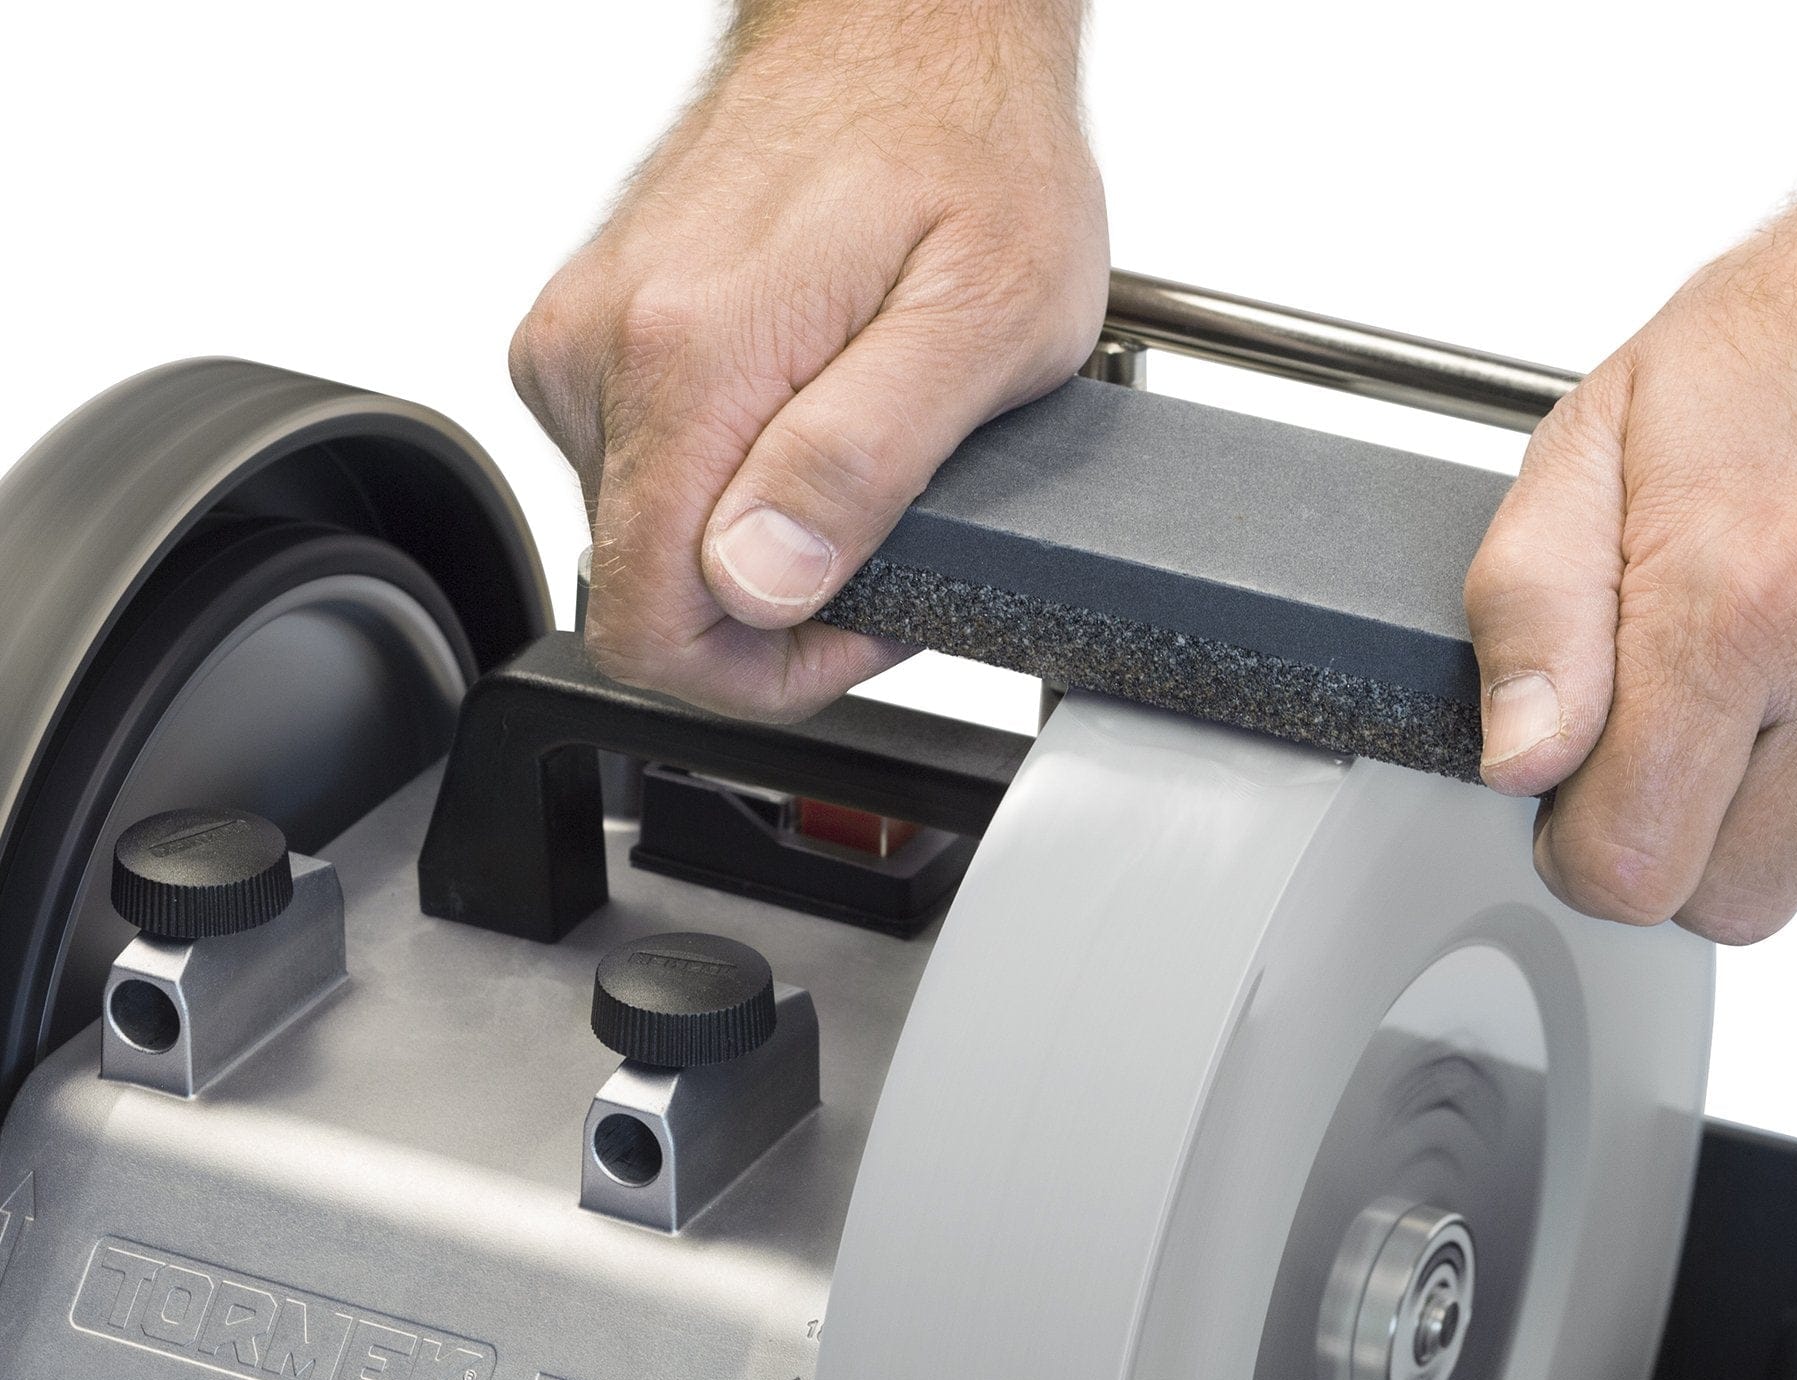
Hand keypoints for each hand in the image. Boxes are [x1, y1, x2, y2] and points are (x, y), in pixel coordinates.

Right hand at [510, 1, 1105, 718]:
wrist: (906, 28)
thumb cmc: (968, 147)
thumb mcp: (985, 320)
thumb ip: (863, 462)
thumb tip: (756, 582)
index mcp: (687, 359)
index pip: (653, 627)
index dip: (763, 671)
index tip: (855, 620)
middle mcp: (602, 348)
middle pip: (643, 591)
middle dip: (766, 609)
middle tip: (884, 533)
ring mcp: (584, 337)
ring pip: (642, 536)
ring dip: (746, 540)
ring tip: (855, 454)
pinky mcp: (590, 330)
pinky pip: (638, 466)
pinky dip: (719, 476)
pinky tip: (800, 417)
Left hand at [1464, 14, 1796, 942]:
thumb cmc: (1791, 347)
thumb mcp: (1598, 443)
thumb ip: (1532, 611)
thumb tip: (1521, 760)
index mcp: (1736, 607)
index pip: (1631, 863)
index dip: (1585, 847)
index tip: (1583, 797)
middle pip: (1734, 899)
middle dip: (1682, 840)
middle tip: (1677, 734)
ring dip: (1788, 825)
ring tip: (1778, 698)